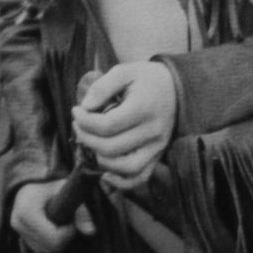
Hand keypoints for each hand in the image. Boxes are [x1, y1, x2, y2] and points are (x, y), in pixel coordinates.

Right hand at [10, 181, 95, 252]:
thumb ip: (81, 211)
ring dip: (58, 240)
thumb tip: (92, 232)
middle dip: (64, 237)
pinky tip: (52, 227)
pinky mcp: (20, 237)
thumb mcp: (66, 192)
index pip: (53, 237)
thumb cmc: (51, 185)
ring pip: (45, 250)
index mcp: (27, 210)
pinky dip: (50, 242)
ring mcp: (18, 232)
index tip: (72, 219)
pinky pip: (40, 249)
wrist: (33, 182)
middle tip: (68, 220)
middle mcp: (18, 222)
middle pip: (50, 246)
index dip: (67, 232)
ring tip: (59, 221)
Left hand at [72, 61, 176, 190]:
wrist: (177, 87)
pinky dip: (121, 181)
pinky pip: (140, 177)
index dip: (85, 121)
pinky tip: (105, 173)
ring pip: (125, 167)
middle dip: (87, 138)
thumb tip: (85, 107)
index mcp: (143, 108)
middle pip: (111, 147)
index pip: (107, 125)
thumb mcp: (124, 71)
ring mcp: (157, 146)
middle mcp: (153, 131)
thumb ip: (102, 87)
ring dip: (100, 159)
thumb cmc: (147, 78)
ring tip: (90, 143)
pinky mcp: (158, 155)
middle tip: (78, 125)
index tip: (76, 110)